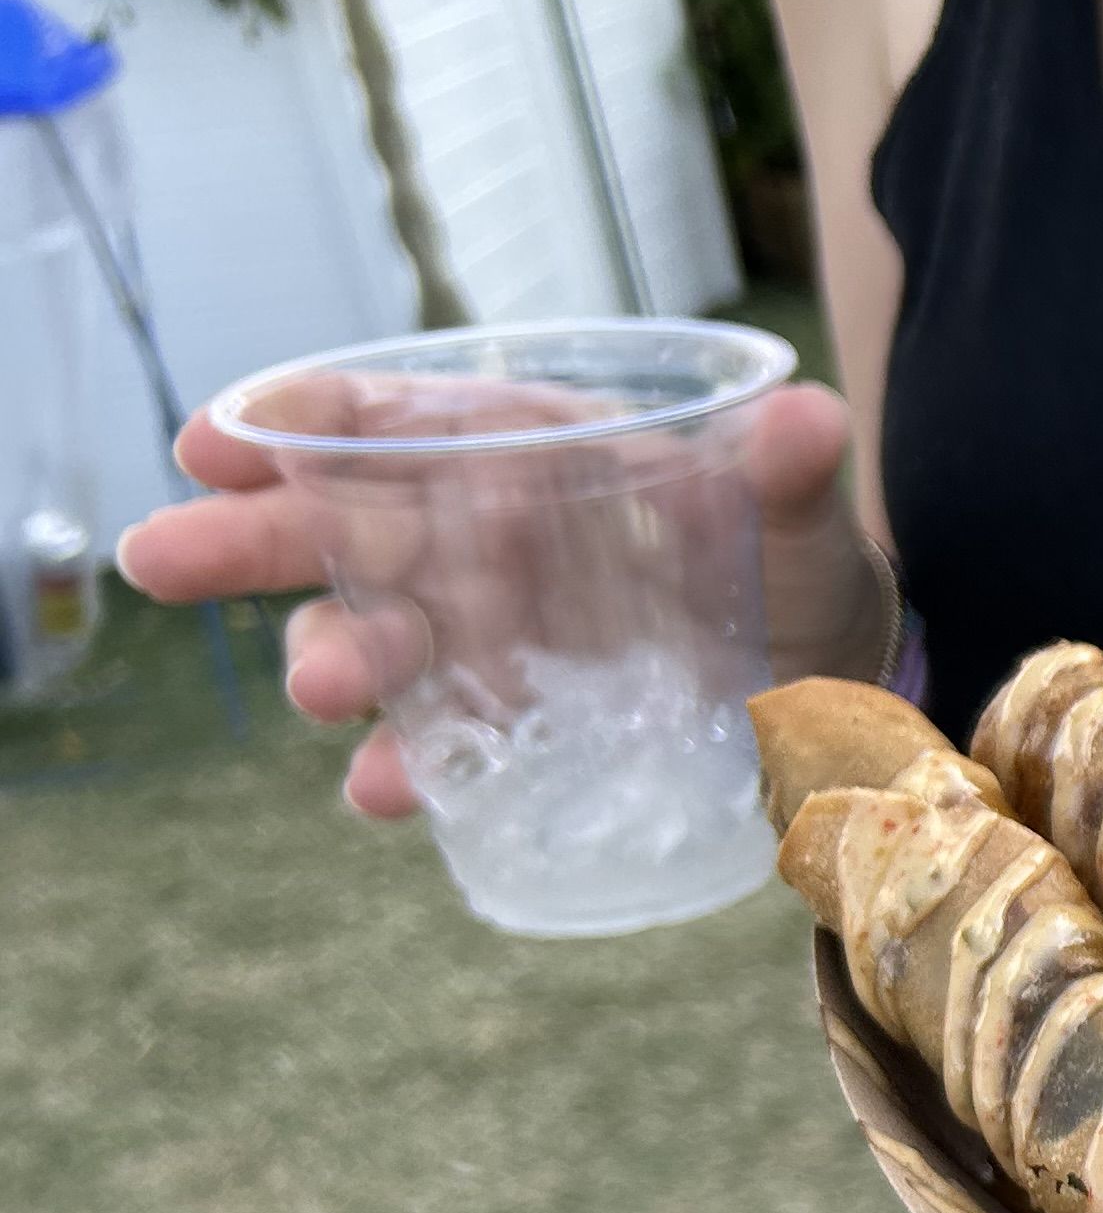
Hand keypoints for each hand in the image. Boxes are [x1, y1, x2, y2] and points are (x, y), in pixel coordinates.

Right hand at [114, 379, 873, 819]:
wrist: (828, 673)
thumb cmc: (788, 558)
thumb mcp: (796, 509)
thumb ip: (790, 469)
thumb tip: (810, 421)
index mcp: (526, 454)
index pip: (393, 422)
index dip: (300, 423)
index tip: (217, 441)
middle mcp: (481, 543)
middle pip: (343, 531)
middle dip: (251, 542)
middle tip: (163, 558)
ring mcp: (486, 640)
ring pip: (379, 641)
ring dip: (338, 660)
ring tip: (325, 687)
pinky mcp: (512, 728)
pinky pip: (442, 746)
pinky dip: (412, 769)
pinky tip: (389, 792)